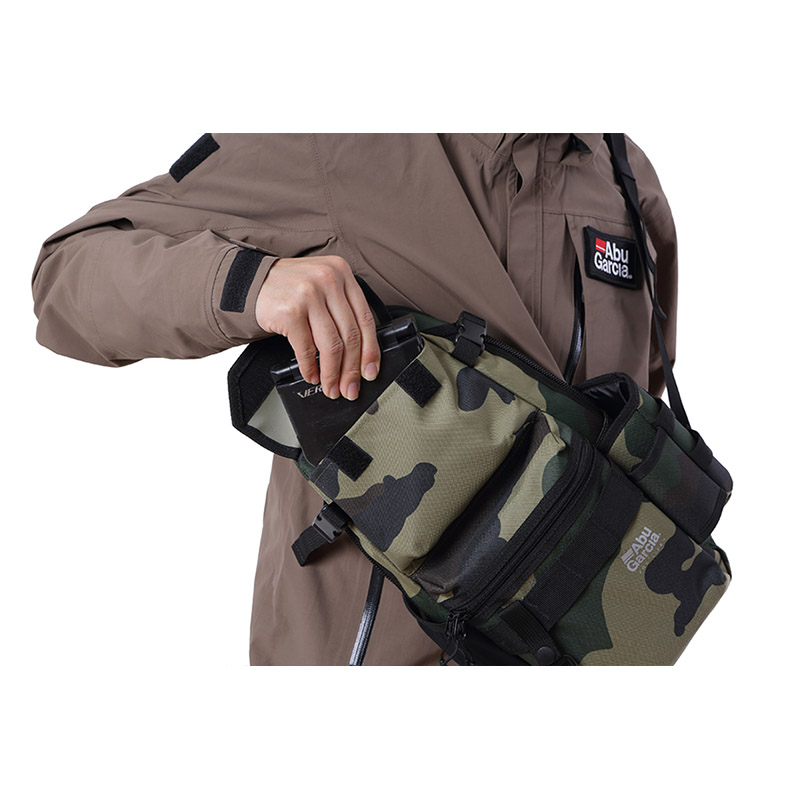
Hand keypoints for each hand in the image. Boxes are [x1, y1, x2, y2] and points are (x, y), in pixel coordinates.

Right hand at [255, 256, 380, 400]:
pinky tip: (312, 375)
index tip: (370, 371)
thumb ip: (342, 309)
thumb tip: (361, 354)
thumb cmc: (290, 288)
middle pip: (350, 335)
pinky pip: (307, 349)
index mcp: (342, 272)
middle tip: (350, 387)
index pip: (365, 319)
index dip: (370, 351)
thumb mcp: (322, 286)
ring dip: (333, 373)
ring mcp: (308, 294)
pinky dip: (311, 368)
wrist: (252, 282)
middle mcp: (328, 280)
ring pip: (332, 346)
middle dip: (352, 369)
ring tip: (331, 387)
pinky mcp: (290, 312)